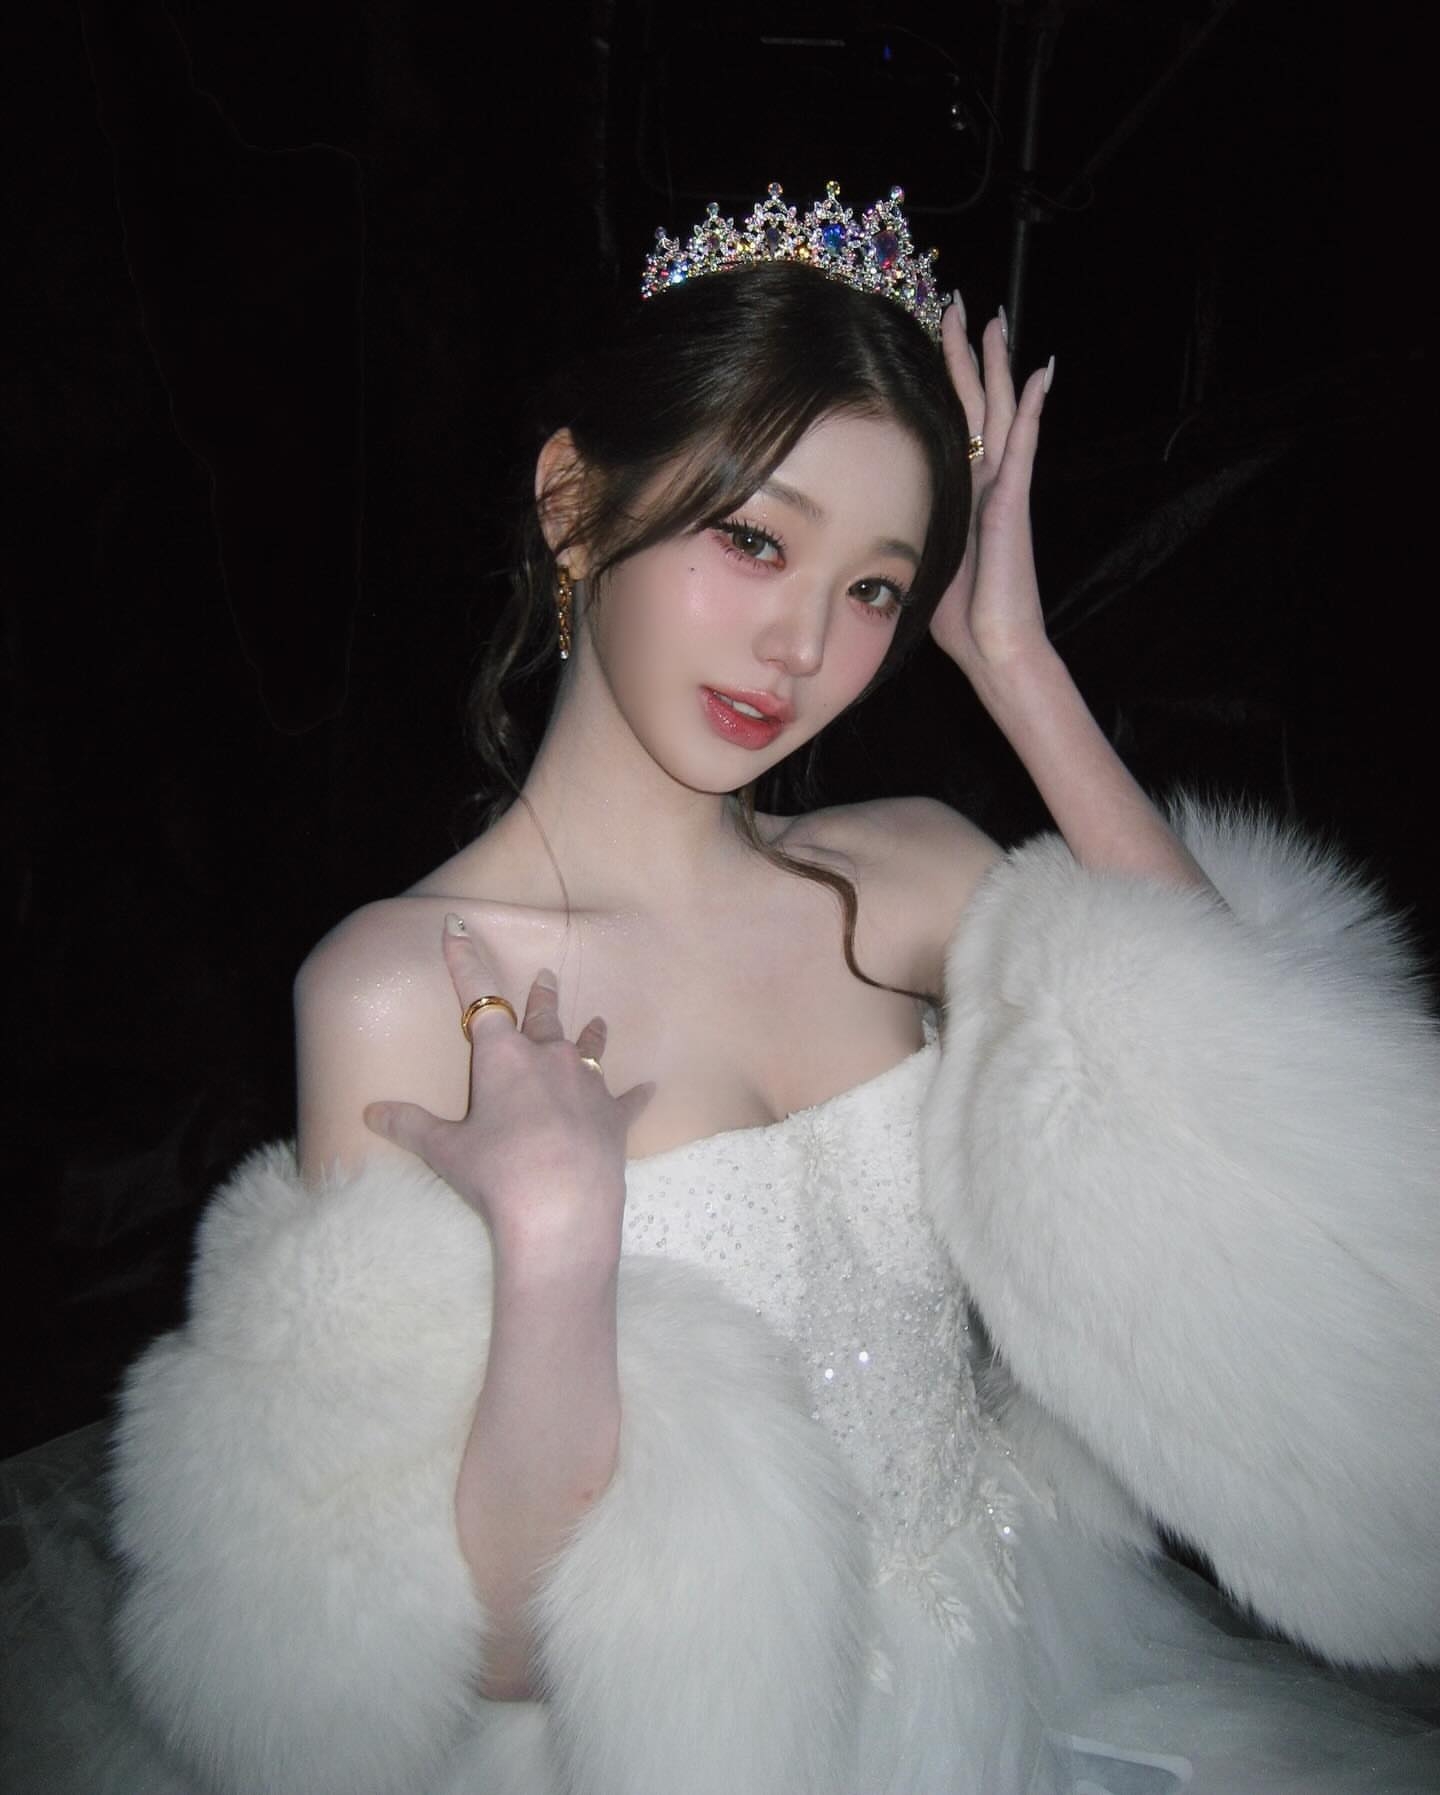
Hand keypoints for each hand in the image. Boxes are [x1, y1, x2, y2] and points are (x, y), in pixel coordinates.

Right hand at [363, 922, 655, 1269]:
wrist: (561, 1209)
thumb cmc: (497, 1173)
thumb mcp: (445, 1150)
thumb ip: (410, 1126)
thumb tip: (371, 1112)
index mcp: (503, 1056)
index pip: (477, 999)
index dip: (464, 960)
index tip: (457, 926)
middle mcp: (549, 1057)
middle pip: (543, 1016)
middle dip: (540, 996)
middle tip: (545, 976)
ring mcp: (587, 1083)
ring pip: (589, 1045)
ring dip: (590, 1032)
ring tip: (597, 1019)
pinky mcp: (615, 1116)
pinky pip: (629, 1098)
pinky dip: (636, 1094)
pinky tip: (650, 1088)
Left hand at [929, 302, 1052, 681]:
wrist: (994, 648)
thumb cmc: (958, 616)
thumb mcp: (918, 557)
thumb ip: (903, 528)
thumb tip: (859, 522)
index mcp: (961, 492)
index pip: (949, 423)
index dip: (939, 382)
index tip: (925, 340)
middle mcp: (985, 482)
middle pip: (975, 403)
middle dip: (965, 354)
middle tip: (957, 303)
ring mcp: (1003, 489)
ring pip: (999, 411)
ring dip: (996, 365)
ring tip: (995, 318)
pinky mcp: (1014, 502)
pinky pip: (1024, 444)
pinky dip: (1033, 407)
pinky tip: (1041, 372)